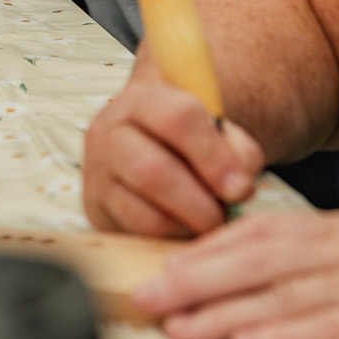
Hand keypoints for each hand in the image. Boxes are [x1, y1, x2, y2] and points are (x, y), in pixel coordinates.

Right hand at [84, 49, 263, 236]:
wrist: (147, 142)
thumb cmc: (188, 138)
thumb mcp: (216, 132)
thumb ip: (237, 152)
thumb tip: (238, 189)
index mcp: (141, 99)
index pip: (176, 119)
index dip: (214, 157)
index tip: (241, 187)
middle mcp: (108, 132)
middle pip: (152, 171)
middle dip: (200, 204)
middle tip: (225, 216)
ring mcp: (97, 173)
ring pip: (146, 214)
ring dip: (188, 227)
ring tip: (207, 223)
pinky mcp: (97, 209)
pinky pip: (139, 236)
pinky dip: (172, 238)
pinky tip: (185, 228)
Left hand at [135, 209, 338, 338]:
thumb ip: (332, 265)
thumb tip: (272, 294)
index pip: (260, 233)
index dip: (205, 251)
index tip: (162, 268)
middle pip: (257, 260)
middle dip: (195, 279)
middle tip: (146, 298)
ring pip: (284, 295)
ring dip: (225, 312)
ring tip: (178, 326)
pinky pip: (335, 329)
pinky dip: (290, 336)